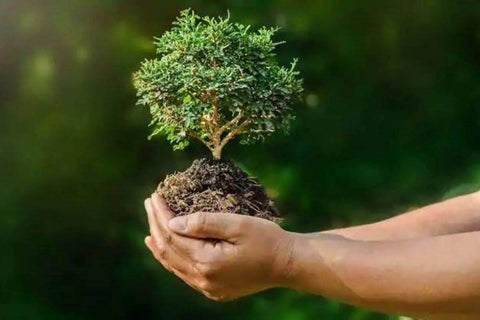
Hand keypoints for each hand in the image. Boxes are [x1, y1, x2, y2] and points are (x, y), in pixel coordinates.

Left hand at [144, 193, 295, 300]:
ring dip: (161, 245)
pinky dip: (174, 259)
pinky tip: (170, 251)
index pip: (173, 235)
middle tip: (149, 204)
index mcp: (207, 262)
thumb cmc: (266, 239)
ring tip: (151, 230)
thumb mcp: (237, 225)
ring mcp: (208, 288)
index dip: (161, 215)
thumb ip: (204, 223)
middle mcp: (203, 279)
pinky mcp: (215, 290)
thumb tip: (172, 222)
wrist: (288, 264)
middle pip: (169, 251)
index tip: (154, 196)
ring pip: (174, 265)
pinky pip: (186, 274)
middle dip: (156, 226)